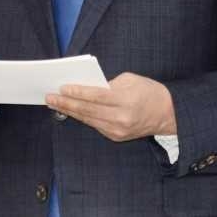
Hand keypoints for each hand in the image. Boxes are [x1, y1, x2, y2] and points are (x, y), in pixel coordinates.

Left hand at [46, 72, 175, 141]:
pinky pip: (95, 125)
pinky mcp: (116, 136)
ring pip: (88, 120)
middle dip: (67, 103)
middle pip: (88, 110)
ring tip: (55, 103)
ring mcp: (117, 130)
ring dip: (70, 111)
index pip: (96, 96)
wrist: (167, 114)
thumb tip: (86, 87)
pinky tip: (70, 110)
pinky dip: (82, 117)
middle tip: (50, 97)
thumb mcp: (130, 79)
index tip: (62, 88)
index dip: (78, 92)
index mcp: (125, 100)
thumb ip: (108, 83)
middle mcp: (120, 118)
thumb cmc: (149, 91)